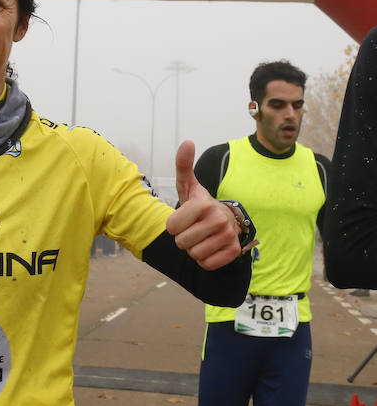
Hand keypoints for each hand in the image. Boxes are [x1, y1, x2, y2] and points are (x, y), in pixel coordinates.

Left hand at [165, 140, 241, 269]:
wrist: (226, 222)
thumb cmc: (199, 205)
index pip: (172, 227)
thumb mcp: (189, 187)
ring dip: (194, 249)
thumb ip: (183, 166)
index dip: (173, 225)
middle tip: (194, 229)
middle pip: (182, 243)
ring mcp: (228, 236)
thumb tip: (187, 141)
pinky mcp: (234, 251)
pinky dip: (205, 259)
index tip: (183, 218)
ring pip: (194, 255)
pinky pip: (206, 264)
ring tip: (202, 237)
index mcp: (203, 203)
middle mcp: (218, 219)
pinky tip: (211, 247)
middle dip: (183, 238)